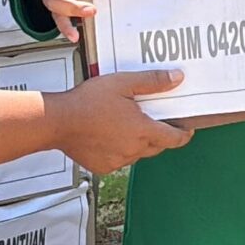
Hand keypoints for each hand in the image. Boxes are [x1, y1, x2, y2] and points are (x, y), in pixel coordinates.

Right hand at [46, 69, 192, 172]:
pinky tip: (109, 134)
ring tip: (125, 123)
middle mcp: (133, 149)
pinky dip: (119, 149)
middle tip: (153, 120)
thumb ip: (152, 81)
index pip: (174, 138)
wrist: (57, 121)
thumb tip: (176, 79)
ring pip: (138, 153)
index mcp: (142, 130)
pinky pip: (119, 160)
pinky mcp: (103, 166)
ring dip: (138, 142)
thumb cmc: (86, 102)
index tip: (187, 129)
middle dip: (160, 135)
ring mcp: (118, 160)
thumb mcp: (123, 83)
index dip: (184, 134)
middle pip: (157, 146)